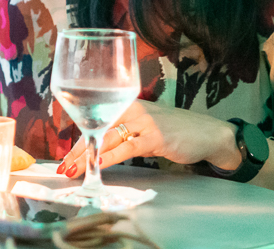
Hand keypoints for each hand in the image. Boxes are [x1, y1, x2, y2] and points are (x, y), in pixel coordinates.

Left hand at [57, 101, 240, 177]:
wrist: (209, 133)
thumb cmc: (178, 131)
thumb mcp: (148, 125)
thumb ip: (128, 130)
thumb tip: (102, 146)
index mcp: (130, 104)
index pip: (97, 120)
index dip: (79, 139)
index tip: (66, 156)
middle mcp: (134, 109)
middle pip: (98, 129)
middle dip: (78, 150)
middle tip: (64, 167)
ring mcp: (145, 122)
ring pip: (108, 138)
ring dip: (87, 156)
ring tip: (74, 170)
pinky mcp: (155, 137)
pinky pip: (127, 148)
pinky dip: (110, 157)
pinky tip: (98, 164)